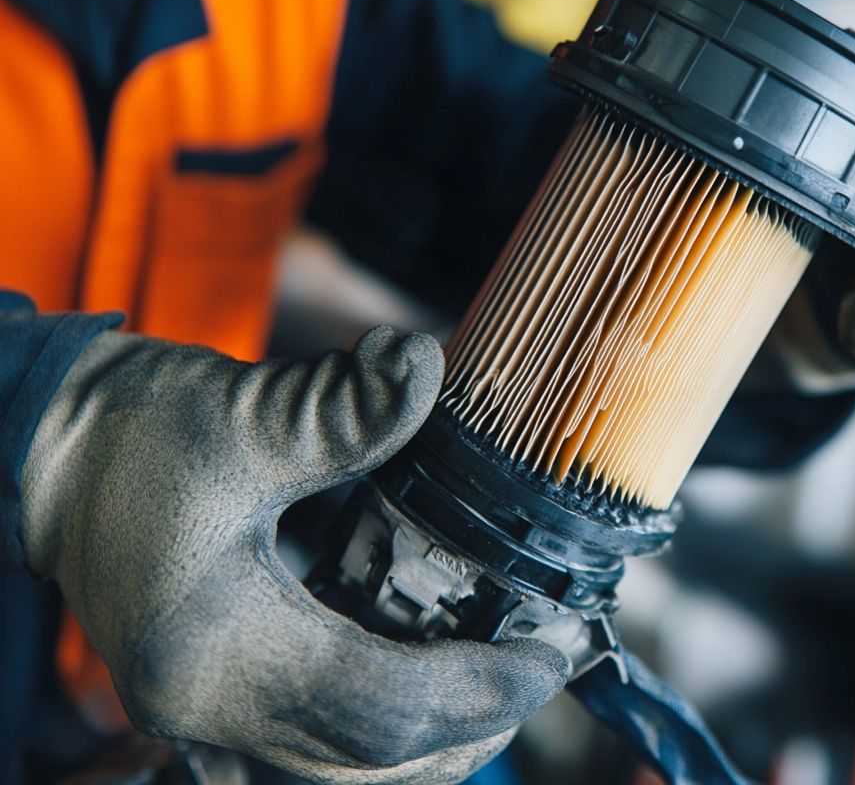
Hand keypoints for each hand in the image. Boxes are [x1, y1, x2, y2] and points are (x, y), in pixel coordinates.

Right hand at [20, 327, 566, 783]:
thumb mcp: (241, 414)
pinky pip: (310, 750)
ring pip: (340, 770)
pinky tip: (426, 692)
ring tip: (499, 685)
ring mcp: (200, 712)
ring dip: (431, 739)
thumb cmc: (134, 433)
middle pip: (368, 760)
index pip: (378, 706)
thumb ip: (339, 408)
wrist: (51, 451)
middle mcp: (205, 704)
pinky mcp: (209, 696)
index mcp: (216, 647)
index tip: (547, 653)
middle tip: (539, 667)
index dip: (476, 688)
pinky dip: (381, 734)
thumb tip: (422, 366)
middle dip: (470, 723)